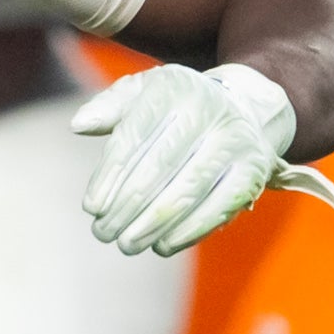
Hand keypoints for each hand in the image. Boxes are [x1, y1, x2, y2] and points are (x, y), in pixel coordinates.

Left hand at [69, 61, 333, 255]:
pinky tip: (163, 245)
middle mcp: (210, 109)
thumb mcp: (145, 92)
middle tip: (104, 234)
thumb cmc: (180, 107)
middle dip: (127, 206)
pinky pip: (218, 206)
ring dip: (153, 224)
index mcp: (175, 88)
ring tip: (127, 244)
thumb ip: (110, 106)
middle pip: (159, 166)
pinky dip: (188, 231)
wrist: (248, 107)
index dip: (110, 177)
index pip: (135, 137)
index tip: (92, 208)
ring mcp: (236, 140)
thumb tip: (79, 125)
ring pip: (188, 190)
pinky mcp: (254, 170)